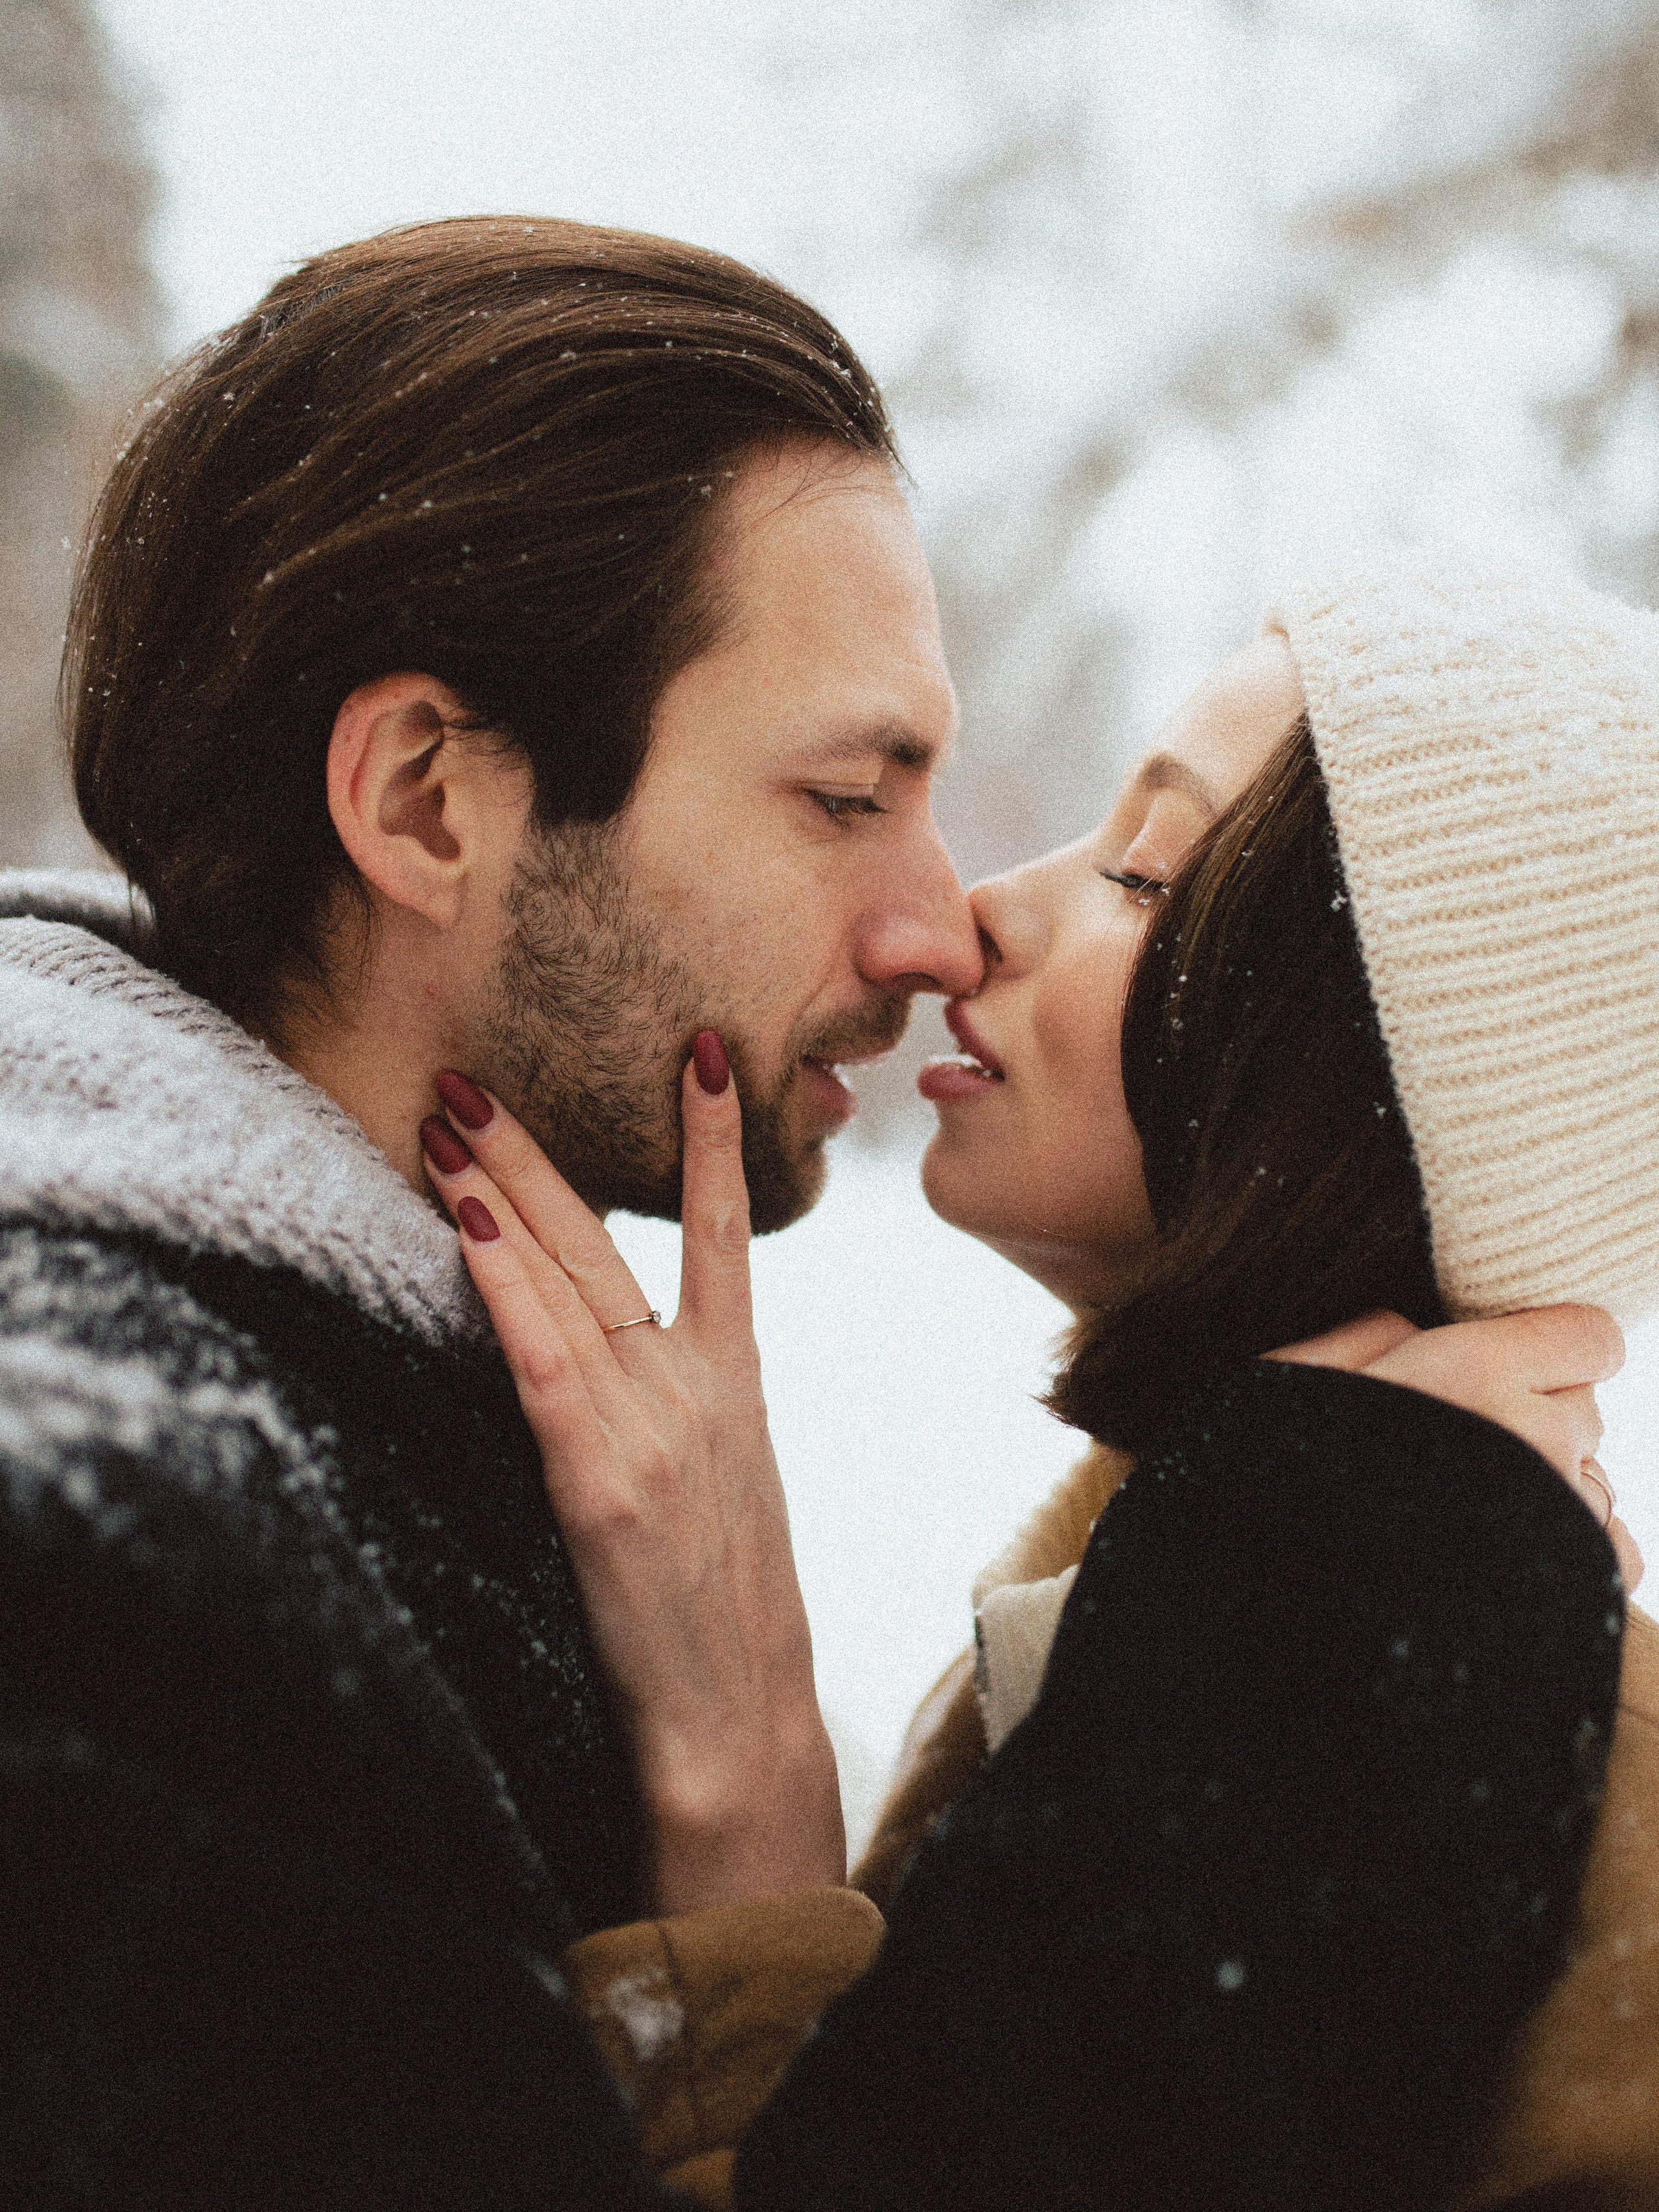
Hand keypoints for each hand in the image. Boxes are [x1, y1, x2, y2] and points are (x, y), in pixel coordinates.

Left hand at [420, 1039, 844, 1913]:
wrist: (742, 1724)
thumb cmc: (727, 1616)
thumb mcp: (728, 1487)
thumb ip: (683, 1407)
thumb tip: (617, 1355)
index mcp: (736, 1381)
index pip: (722, 1232)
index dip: (711, 1139)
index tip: (699, 1054)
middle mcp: (698, 1384)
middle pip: (611, 1237)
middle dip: (536, 1150)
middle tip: (472, 1078)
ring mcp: (655, 1426)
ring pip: (569, 1278)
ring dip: (499, 1190)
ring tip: (444, 1119)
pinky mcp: (604, 1480)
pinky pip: (544, 1358)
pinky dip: (504, 1283)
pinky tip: (469, 1223)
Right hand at [1268, 1306, 1642, 1592]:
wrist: (1280, 1625)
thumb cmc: (1270, 1493)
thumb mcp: (1291, 1384)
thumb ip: (1370, 1337)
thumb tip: (1418, 1328)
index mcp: (1469, 1372)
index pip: (1588, 1336)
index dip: (1553, 1351)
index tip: (1510, 1371)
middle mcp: (1534, 1436)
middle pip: (1586, 1408)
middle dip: (1535, 1419)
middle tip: (1459, 1452)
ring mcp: (1563, 1515)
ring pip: (1594, 1478)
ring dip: (1548, 1488)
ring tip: (1465, 1519)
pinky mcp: (1577, 1587)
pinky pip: (1614, 1546)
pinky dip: (1575, 1548)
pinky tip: (1506, 1557)